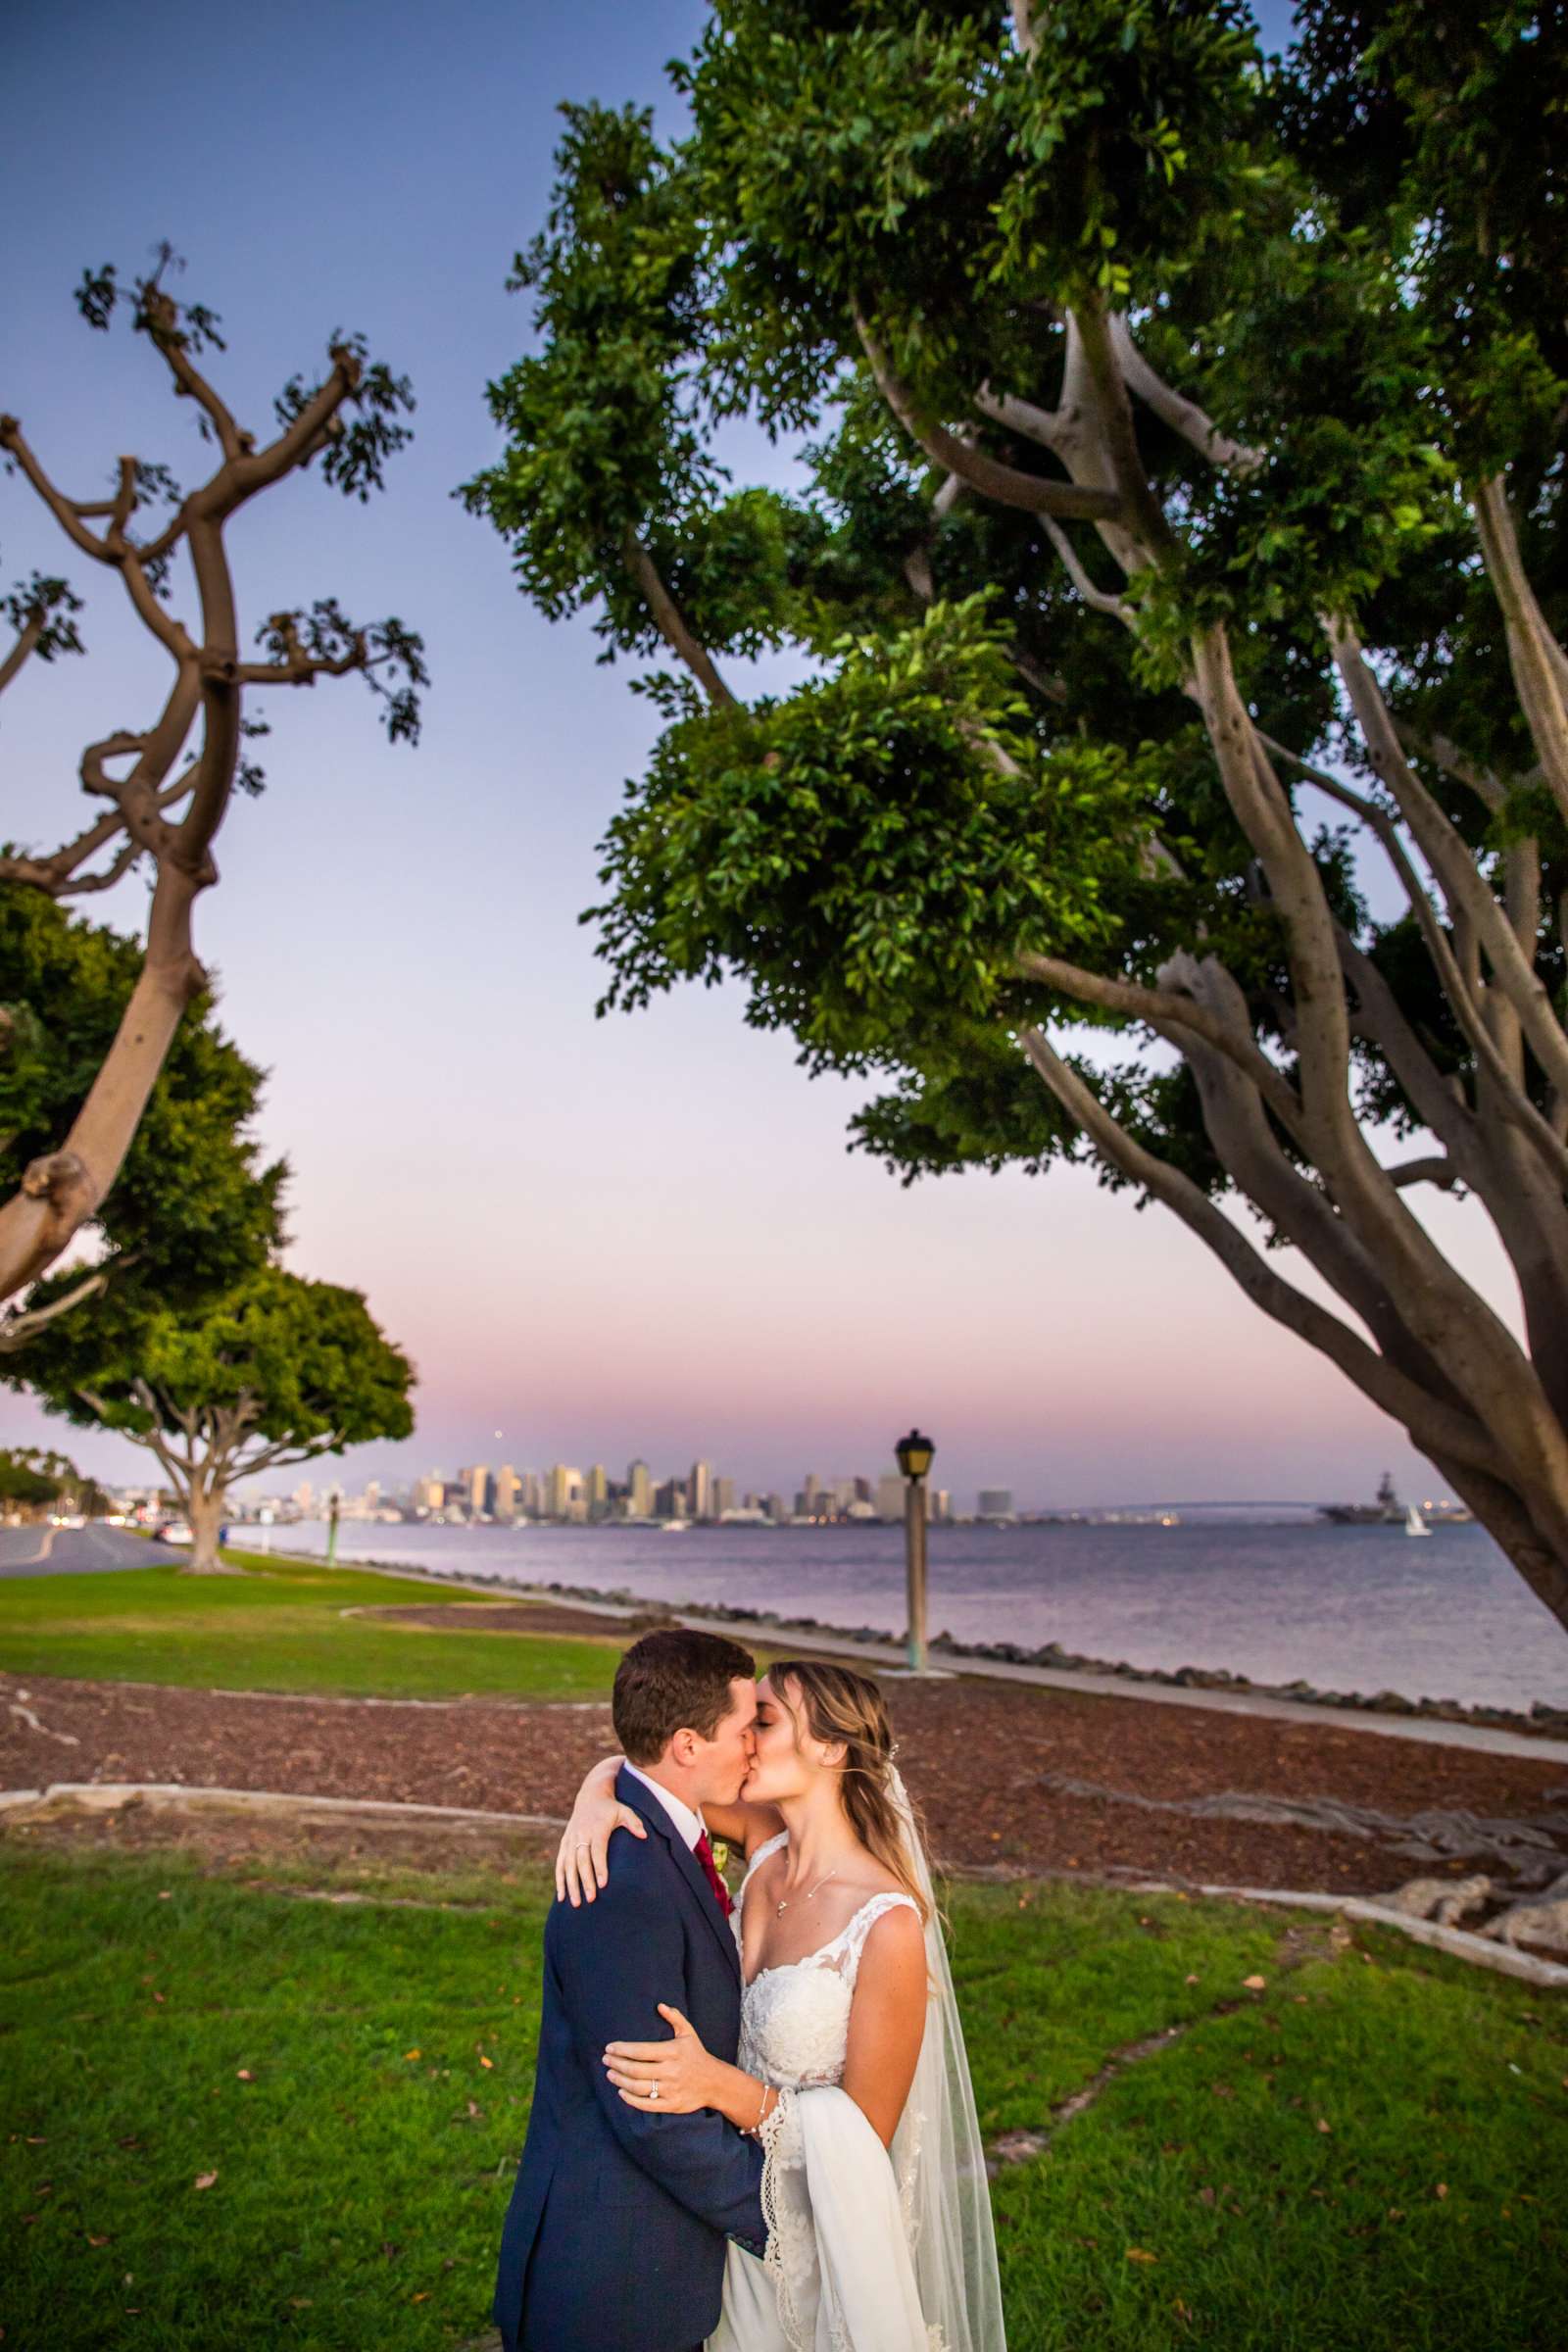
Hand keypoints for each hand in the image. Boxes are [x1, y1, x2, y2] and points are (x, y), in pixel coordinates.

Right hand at [555, 1785, 644, 1906]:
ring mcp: (571, 1839)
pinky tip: (562, 1896)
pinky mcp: (564, 1843)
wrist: (590, 1797)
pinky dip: (560, 1880)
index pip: (597, 1850)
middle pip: (581, 1860)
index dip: (599, 1867)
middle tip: (591, 1899)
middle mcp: (581, 1834)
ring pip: (568, 1865)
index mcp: (596, 1828)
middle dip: (585, 1880)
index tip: (603, 1884)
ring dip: (571, 1884)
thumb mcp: (624, 1811)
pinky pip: (560, 1864)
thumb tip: (644, 1836)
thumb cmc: (610, 1808)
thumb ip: (634, 1822)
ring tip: (576, 1903)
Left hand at [603, 2004, 715, 2114]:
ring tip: (610, 2074)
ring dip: (620, 2081)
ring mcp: (671, 2089)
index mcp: (673, 2051)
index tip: (609, 2047)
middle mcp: (671, 2071)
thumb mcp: (689, 2033)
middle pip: (636, 2069)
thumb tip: (659, 2005)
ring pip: (638, 2087)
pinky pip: (647, 2104)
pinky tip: (621, 2092)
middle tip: (605, 2060)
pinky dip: (631, 2100)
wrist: (715, 2082)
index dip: (622, 2049)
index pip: (641, 2050)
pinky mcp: (672, 2105)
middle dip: (617, 2064)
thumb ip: (675, 2018)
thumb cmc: (697, 2055)